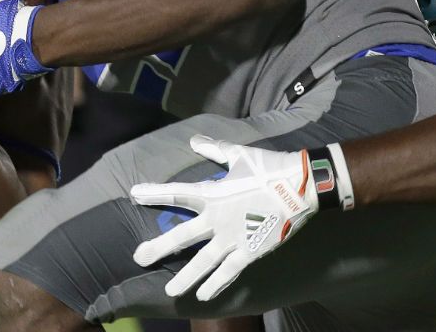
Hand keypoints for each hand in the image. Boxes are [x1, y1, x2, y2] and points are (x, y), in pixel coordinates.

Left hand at [130, 136, 318, 300]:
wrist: (301, 185)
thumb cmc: (270, 168)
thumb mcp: (240, 155)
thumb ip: (215, 150)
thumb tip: (194, 139)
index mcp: (214, 194)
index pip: (178, 193)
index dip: (154, 193)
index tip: (134, 194)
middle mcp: (218, 219)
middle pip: (182, 236)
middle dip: (158, 248)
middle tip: (138, 257)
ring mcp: (233, 238)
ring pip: (203, 262)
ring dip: (186, 277)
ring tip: (170, 290)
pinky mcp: (251, 250)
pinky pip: (229, 271)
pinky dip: (217, 284)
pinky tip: (204, 295)